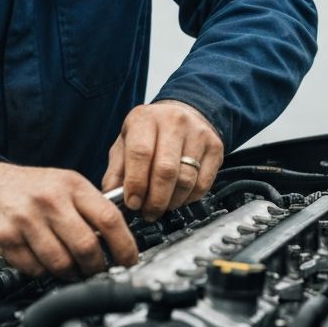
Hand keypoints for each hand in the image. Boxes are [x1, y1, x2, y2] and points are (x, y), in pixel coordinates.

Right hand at [0, 162, 137, 277]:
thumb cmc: (32, 188)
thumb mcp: (66, 184)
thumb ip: (91, 207)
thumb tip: (120, 239)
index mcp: (71, 185)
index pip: (108, 218)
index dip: (124, 245)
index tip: (130, 260)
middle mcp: (50, 201)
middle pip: (86, 246)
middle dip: (98, 267)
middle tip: (99, 271)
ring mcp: (27, 220)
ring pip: (62, 263)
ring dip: (72, 274)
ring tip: (73, 269)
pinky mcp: (7, 240)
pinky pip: (36, 270)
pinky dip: (46, 273)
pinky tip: (46, 263)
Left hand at [101, 101, 223, 220]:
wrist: (184, 114)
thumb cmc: (149, 133)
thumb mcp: (125, 143)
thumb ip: (117, 170)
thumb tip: (112, 198)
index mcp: (145, 119)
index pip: (141, 153)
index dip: (136, 183)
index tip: (132, 203)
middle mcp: (173, 122)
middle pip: (166, 170)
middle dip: (155, 200)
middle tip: (148, 212)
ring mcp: (197, 133)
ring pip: (186, 180)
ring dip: (172, 202)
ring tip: (162, 206)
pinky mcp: (215, 147)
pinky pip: (203, 184)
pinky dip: (189, 198)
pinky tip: (178, 197)